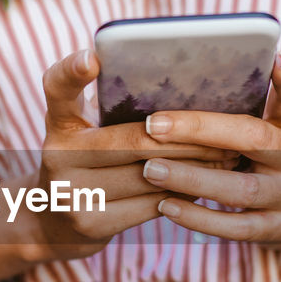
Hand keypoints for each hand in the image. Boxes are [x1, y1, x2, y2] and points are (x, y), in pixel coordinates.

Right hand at [26, 49, 239, 260]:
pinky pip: (151, 205)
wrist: (52, 223)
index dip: (72, 71)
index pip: (58, 87)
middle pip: (134, 141)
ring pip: (150, 176)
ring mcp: (71, 193)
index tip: (93, 57)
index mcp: (60, 123)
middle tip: (228, 134)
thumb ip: (111, 111)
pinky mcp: (91, 224)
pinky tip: (205, 184)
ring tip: (228, 159)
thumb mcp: (84, 131)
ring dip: (195, 167)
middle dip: (188, 139)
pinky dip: (182, 193)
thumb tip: (184, 96)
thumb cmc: (86, 163)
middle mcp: (58, 155)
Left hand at [139, 51, 280, 245]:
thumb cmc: (264, 161)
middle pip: (254, 137)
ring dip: (192, 178)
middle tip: (154, 125)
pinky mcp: (274, 228)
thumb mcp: (265, 131)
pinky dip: (199, 217)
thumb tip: (173, 86)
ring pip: (241, 188)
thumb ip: (235, 112)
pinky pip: (236, 227)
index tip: (277, 58)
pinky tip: (166, 206)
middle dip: (201, 130)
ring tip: (150, 170)